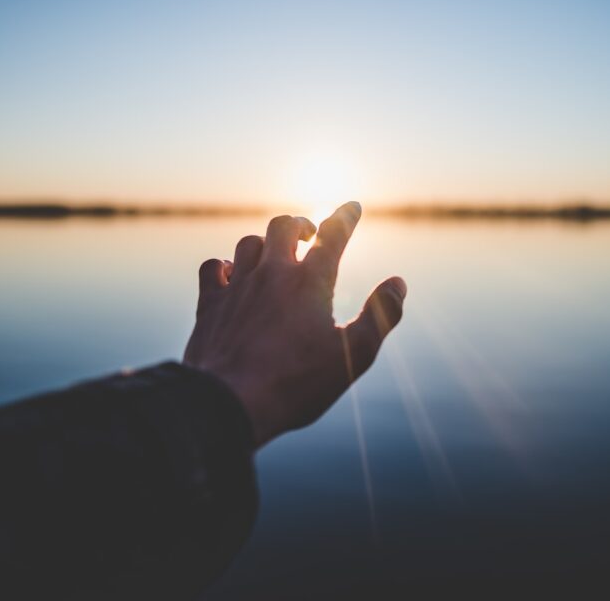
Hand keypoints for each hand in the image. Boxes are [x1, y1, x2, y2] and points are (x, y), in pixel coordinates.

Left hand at [183, 201, 405, 447]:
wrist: (229, 403)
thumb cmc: (297, 383)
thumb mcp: (354, 356)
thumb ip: (380, 316)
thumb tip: (398, 283)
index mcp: (310, 282)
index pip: (333, 235)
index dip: (345, 217)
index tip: (352, 206)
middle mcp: (272, 274)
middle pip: (284, 226)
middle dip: (300, 224)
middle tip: (309, 234)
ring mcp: (237, 287)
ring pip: (248, 243)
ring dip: (264, 243)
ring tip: (274, 255)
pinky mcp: (210, 305)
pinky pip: (214, 267)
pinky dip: (225, 265)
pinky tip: (231, 275)